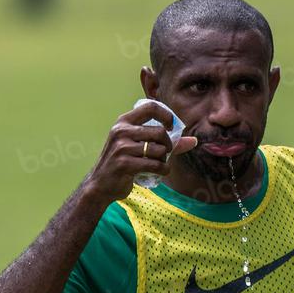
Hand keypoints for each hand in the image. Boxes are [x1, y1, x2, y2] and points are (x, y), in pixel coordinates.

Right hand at [83, 102, 197, 202]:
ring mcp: (122, 147)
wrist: (99, 185)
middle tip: (165, 153)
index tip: (171, 127)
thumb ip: (166, 142)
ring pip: (159, 150)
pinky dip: (163, 170)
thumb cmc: (122, 164)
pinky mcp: (125, 164)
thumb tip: (194, 141)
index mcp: (124, 122)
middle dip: (168, 145)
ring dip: (164, 160)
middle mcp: (121, 131)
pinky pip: (155, 165)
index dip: (166, 115)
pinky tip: (160, 172)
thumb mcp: (138, 147)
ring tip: (158, 164)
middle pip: (159, 132)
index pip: (151, 107)